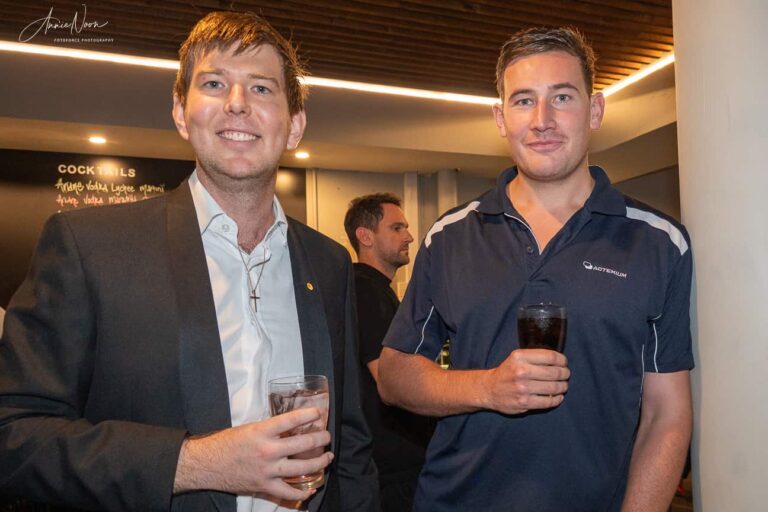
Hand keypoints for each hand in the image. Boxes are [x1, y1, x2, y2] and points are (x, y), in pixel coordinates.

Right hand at [174, 407, 332, 500]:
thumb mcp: (249, 428)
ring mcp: (267, 470)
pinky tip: (311, 488)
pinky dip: (302, 492)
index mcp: (262, 431)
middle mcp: (267, 450)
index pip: (291, 419)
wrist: (206, 464)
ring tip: (327, 457)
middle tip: (327, 437)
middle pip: (302, 444)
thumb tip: (290, 428)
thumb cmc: (226, 443)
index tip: (319, 413)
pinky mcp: (264, 486)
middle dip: (320, 439)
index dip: (308, 415)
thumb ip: (269, 429)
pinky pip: (288, 492)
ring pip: (301, 469)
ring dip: (319, 463)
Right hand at [482, 349, 569, 414]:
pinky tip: (557, 396)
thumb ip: (534, 356)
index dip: (562, 360)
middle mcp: (521, 372)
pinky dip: (557, 399)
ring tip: (562, 385)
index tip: (564, 363)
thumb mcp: (516, 357)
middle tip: (565, 374)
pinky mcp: (524, 403)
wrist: (490, 389)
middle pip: (555, 372)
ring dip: (563, 386)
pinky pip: (549, 401)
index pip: (550, 357)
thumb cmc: (507, 372)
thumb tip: (559, 360)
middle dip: (565, 374)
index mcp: (519, 357)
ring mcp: (523, 389)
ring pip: (554, 387)